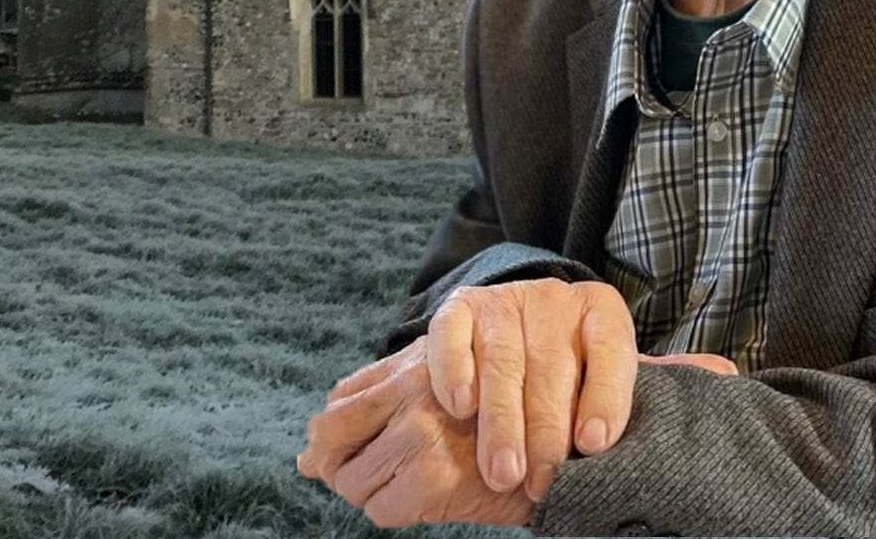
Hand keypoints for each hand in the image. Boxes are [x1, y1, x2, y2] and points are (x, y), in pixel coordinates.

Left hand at [297, 338, 535, 527]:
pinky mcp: (435, 473)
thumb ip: (378, 404)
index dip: (328, 444)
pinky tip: (434, 501)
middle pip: (330, 441)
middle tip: (376, 481)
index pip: (337, 406)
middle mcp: (413, 389)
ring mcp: (422, 429)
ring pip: (353, 480)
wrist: (569, 446)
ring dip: (376, 493)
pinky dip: (398, 513)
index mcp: (414, 362)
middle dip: (342, 471)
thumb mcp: (443, 387)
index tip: (344, 461)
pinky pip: (382, 509)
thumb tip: (306, 458)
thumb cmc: (510, 413)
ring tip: (418, 488)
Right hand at [423, 276, 641, 500]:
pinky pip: (453, 336)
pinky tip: (462, 408)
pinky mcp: (458, 309)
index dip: (605, 397)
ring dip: (503, 422)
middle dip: (546, 431)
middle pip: (553, 364)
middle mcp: (554, 301)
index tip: (593, 443)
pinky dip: (456, 373)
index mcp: (600, 314)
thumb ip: (613, 412)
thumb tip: (673, 396)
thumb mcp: (590, 406)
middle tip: (540, 480)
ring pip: (503, 360)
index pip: (612, 348)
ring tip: (504, 472)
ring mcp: (503, 302)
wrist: (487, 381)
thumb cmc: (552, 404)